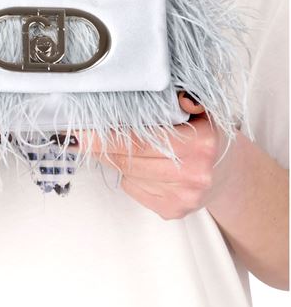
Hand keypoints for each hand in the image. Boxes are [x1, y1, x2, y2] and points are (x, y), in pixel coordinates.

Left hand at [80, 102, 229, 220]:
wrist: (228, 171)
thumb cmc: (209, 135)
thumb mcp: (203, 109)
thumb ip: (185, 98)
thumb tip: (170, 95)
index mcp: (200, 144)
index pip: (138, 140)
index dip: (104, 135)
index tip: (79, 130)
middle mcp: (193, 174)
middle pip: (129, 159)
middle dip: (102, 146)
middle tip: (81, 134)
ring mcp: (183, 197)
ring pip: (128, 175)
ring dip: (117, 160)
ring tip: (119, 145)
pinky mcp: (173, 211)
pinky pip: (134, 189)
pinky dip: (130, 175)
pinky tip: (143, 164)